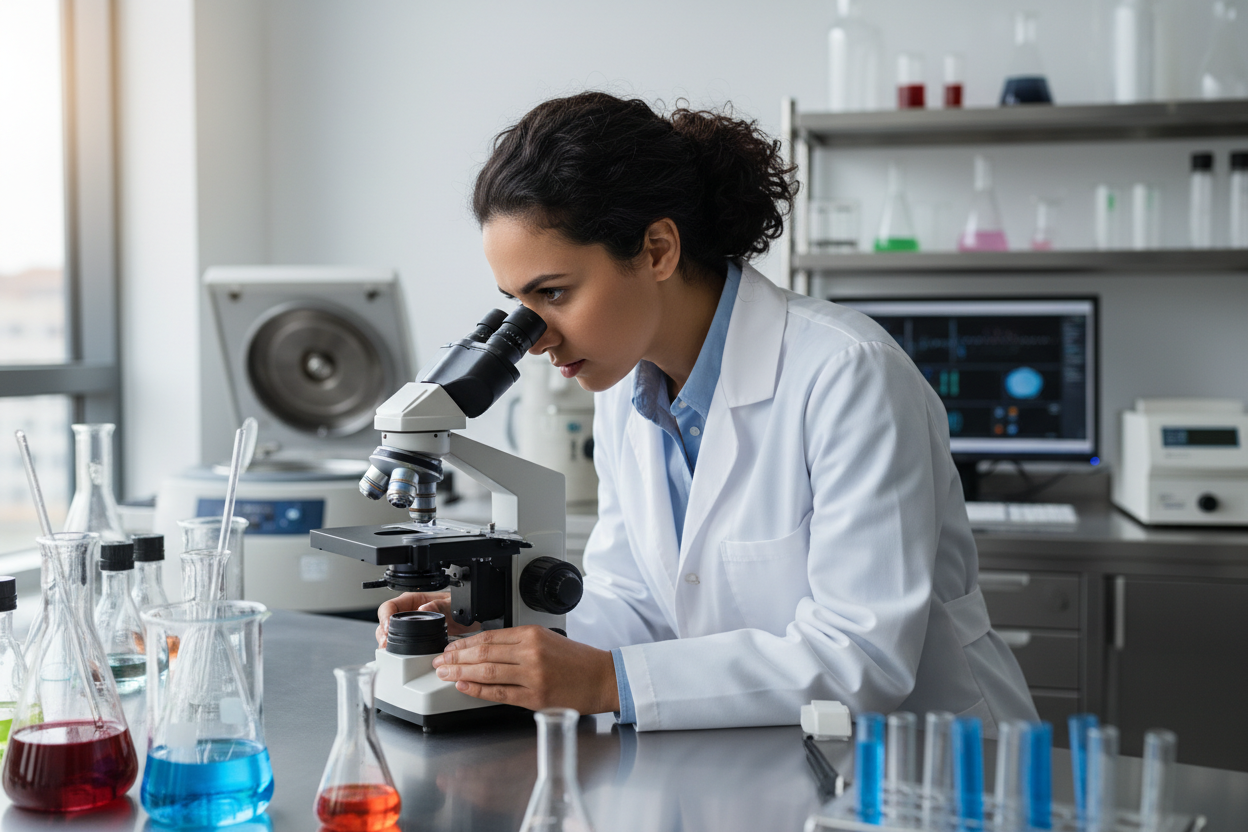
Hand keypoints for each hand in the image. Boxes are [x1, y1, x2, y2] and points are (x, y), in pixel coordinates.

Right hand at [375, 592, 478, 645]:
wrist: (467, 620)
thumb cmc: (457, 608)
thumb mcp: (450, 604)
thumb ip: (438, 604)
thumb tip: (423, 608)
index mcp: (412, 600)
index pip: (389, 606)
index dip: (385, 616)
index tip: (388, 627)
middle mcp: (407, 612)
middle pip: (385, 621)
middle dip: (382, 633)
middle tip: (385, 644)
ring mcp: (408, 626)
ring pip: (389, 633)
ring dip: (386, 643)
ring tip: (389, 651)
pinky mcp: (412, 638)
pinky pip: (398, 643)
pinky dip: (395, 649)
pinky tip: (397, 655)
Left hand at [432, 626, 619, 714]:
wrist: (602, 678)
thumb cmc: (577, 660)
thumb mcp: (547, 638)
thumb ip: (518, 642)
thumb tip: (484, 649)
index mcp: (532, 634)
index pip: (488, 637)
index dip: (463, 643)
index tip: (449, 647)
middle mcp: (530, 653)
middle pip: (483, 654)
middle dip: (455, 658)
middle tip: (439, 661)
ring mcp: (532, 676)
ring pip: (487, 672)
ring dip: (460, 673)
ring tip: (445, 674)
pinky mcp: (534, 697)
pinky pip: (499, 694)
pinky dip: (477, 691)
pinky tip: (463, 687)